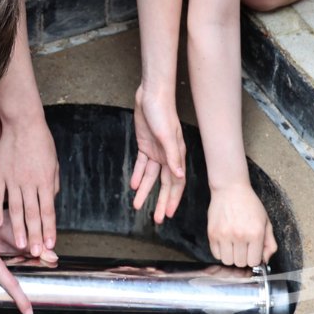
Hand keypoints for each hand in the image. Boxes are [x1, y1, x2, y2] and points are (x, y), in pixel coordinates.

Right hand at [0, 114, 59, 258]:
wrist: (23, 123)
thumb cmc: (41, 142)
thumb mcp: (53, 163)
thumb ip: (52, 184)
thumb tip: (50, 201)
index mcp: (45, 180)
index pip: (48, 210)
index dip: (49, 229)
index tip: (50, 244)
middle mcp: (30, 183)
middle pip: (33, 214)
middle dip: (35, 235)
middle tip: (36, 252)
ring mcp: (13, 179)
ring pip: (15, 209)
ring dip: (18, 228)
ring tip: (19, 245)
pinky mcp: (0, 174)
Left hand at [130, 86, 186, 222]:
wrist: (151, 95)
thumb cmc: (162, 112)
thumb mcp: (167, 136)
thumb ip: (173, 157)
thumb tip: (180, 177)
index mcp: (176, 155)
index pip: (176, 183)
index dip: (173, 199)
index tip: (168, 214)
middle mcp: (168, 156)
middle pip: (164, 184)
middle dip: (160, 201)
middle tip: (156, 219)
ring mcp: (156, 151)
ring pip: (151, 177)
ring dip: (145, 191)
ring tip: (138, 205)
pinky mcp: (145, 145)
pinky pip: (142, 165)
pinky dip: (138, 175)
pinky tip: (134, 185)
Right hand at [207, 181, 277, 267]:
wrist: (230, 189)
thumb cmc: (249, 204)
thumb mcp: (266, 221)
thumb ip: (270, 244)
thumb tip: (264, 261)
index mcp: (255, 233)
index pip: (254, 262)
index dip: (253, 258)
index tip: (252, 251)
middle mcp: (240, 235)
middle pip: (240, 263)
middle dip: (242, 257)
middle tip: (242, 246)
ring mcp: (224, 235)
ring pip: (227, 261)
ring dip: (231, 256)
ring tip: (233, 245)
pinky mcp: (212, 233)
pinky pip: (216, 254)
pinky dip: (221, 252)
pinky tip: (225, 242)